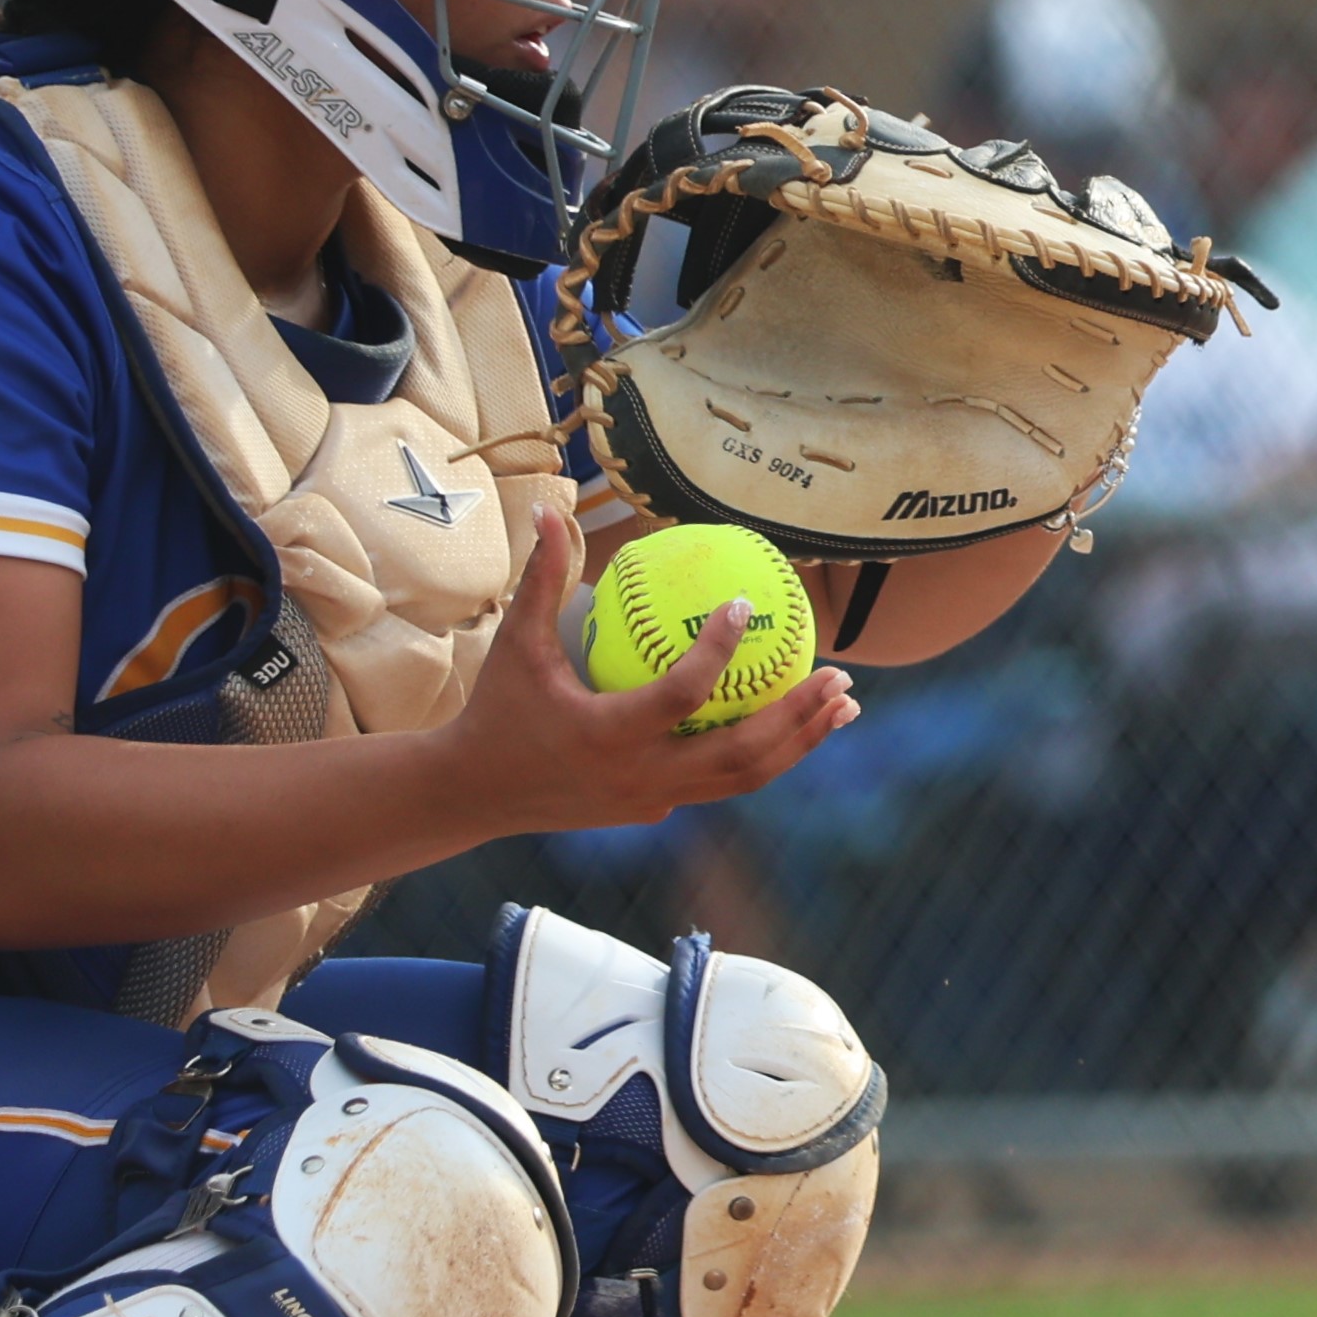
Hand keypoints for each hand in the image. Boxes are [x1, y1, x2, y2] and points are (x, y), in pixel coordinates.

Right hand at [432, 507, 854, 832]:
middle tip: (839, 672)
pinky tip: (793, 719)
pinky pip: (723, 782)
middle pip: (742, 754)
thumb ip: (542, 578)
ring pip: (745, 778)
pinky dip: (765, 753)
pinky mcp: (655, 811)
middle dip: (797, 715)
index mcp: (608, 735)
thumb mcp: (515, 643)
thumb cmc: (496, 710)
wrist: (474, 795)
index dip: (718, 651)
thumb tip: (550, 505)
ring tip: (843, 703)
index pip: (682, 695)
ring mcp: (653, 801)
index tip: (746, 605)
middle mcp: (641, 777)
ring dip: (800, 741)